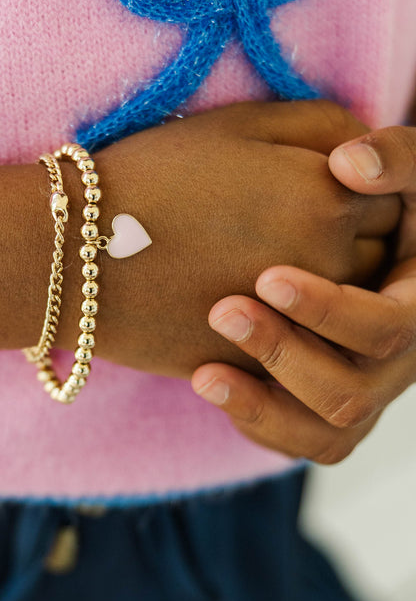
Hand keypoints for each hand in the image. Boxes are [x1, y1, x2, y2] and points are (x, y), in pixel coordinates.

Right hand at [58, 100, 398, 377]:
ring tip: (284, 263)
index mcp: (329, 199)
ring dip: (330, 289)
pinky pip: (300, 348)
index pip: (389, 196)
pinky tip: (255, 297)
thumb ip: (325, 125)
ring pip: (345, 310)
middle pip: (378, 257)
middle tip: (309, 223)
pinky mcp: (255, 361)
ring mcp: (292, 322)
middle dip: (355, 238)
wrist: (76, 253)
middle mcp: (325, 266)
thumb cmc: (153, 175)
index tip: (331, 182)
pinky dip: (291, 328)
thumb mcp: (240, 123)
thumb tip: (368, 150)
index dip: (361, 187)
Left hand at [191, 124, 415, 462]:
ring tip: (204, 374)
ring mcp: (366, 387)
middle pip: (352, 390)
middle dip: (283, 354)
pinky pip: (305, 442)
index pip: (388, 328)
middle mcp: (398, 360)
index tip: (266, 277)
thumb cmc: (373, 192)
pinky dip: (261, 425)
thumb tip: (349, 163)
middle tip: (224, 312)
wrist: (336, 233)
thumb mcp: (401, 167)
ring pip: (327, 433)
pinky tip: (213, 385)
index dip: (329, 311)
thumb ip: (393, 158)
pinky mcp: (331, 404)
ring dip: (264, 406)